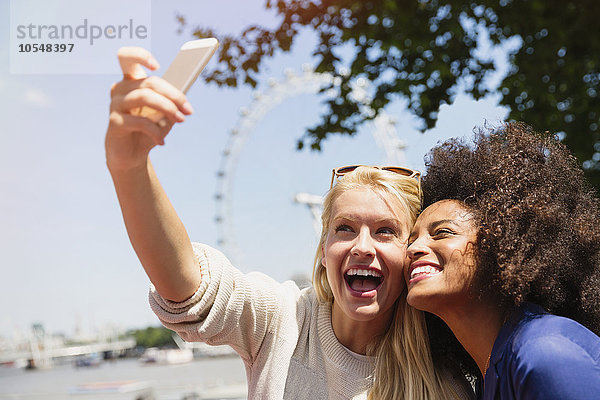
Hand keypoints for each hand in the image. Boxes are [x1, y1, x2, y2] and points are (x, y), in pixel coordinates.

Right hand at [105, 47, 193, 170]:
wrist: (132, 155)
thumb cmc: (149, 130)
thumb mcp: (164, 114)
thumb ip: (172, 102)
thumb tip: (184, 100)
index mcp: (131, 82)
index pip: (127, 57)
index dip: (140, 56)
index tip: (157, 65)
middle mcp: (120, 89)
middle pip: (149, 81)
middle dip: (174, 95)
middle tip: (188, 110)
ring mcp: (115, 104)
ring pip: (145, 96)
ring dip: (168, 108)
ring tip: (180, 120)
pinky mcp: (114, 122)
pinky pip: (140, 121)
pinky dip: (156, 131)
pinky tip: (161, 141)